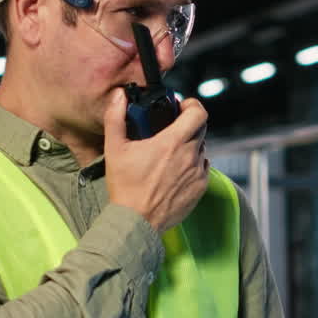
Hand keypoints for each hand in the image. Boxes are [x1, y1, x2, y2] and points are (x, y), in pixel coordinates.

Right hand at [104, 88, 208, 232]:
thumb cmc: (125, 186)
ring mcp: (197, 173)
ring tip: (171, 153)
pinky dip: (192, 165)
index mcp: (173, 142)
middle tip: (172, 129)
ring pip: (201, 149)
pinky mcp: (200, 189)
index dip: (192, 105)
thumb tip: (119, 95)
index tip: (181, 107)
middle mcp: (190, 156)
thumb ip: (116, 117)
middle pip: (201, 129)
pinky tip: (175, 171)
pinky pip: (202, 169)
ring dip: (190, 145)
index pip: (198, 113)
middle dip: (189, 124)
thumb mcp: (114, 149)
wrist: (136, 221)